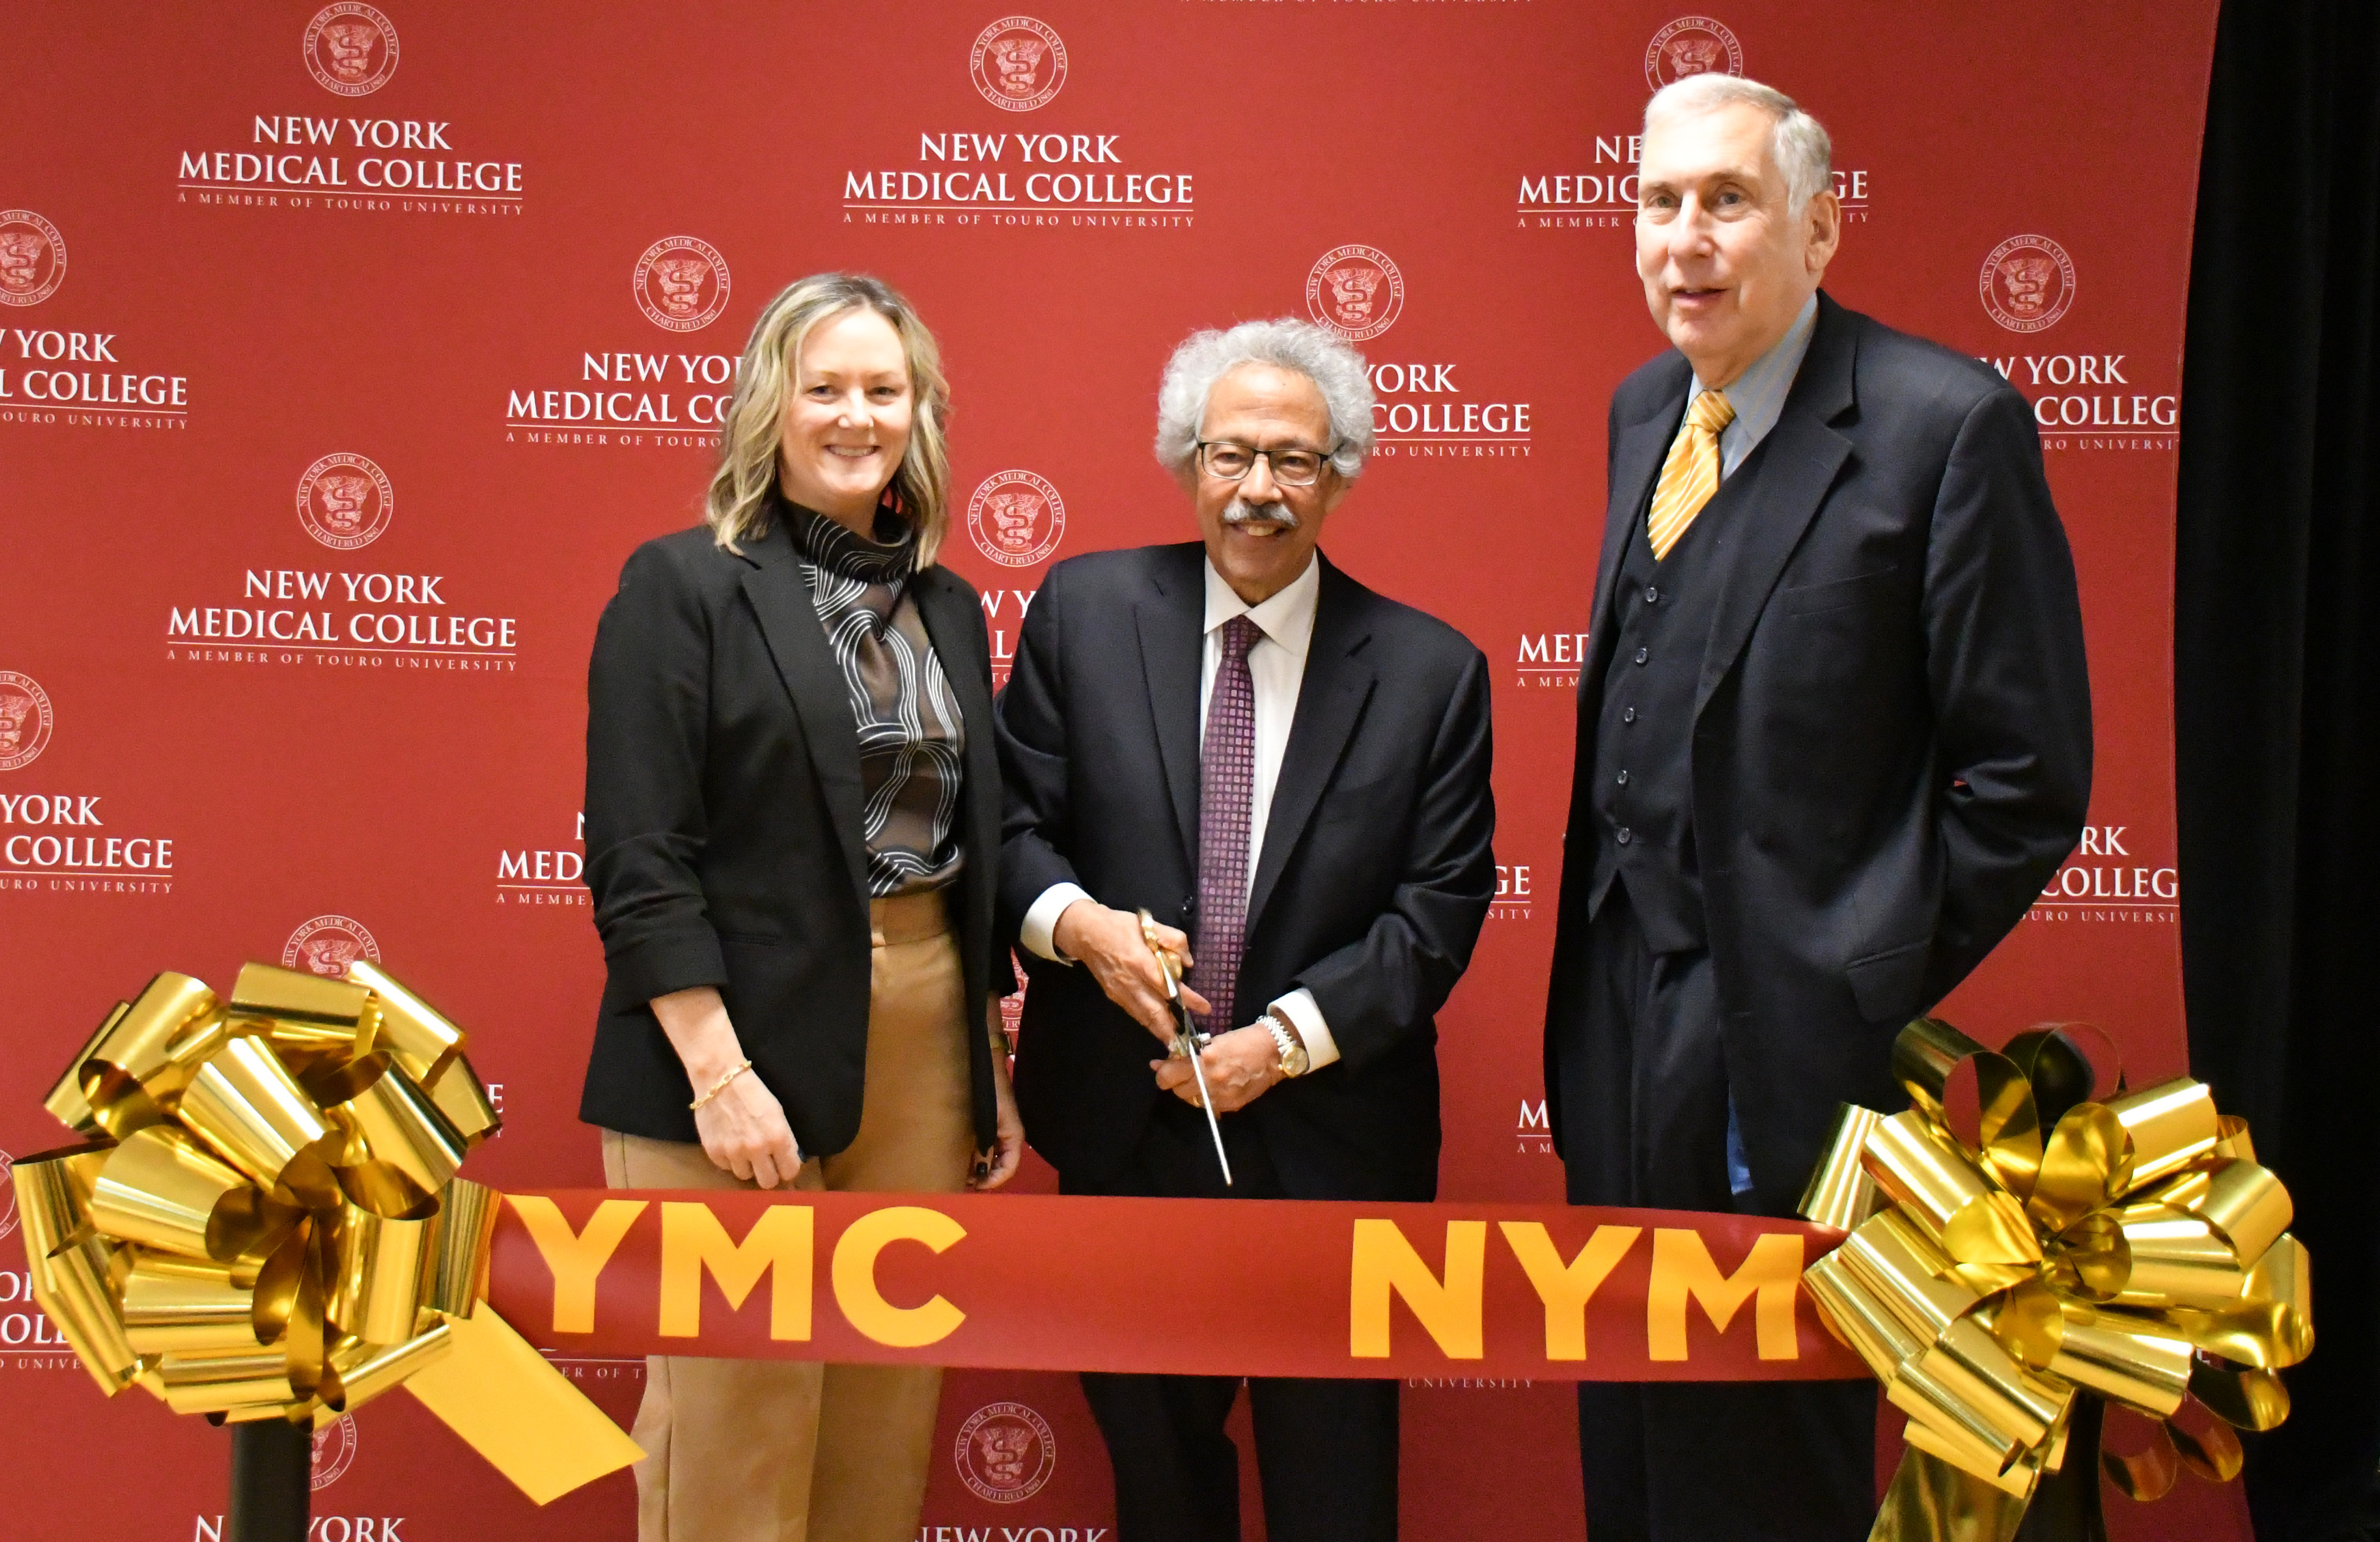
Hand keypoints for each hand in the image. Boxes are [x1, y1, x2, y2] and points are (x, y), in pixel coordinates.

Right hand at [693, 1067, 803, 1188]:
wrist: (720, 1080)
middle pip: (768, 1182)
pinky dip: (729, 1158)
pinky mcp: (714, 1152)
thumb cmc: (753, 1092)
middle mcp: (757, 1149)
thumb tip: (788, 1159)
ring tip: (744, 1147)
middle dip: (769, 1173)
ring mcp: (734, 1152)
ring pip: (745, 1175)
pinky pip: (726, 1167)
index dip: (787, 1168)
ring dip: (746, 1165)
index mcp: (778, 1138)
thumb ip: (784, 1140)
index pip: (790, 1172)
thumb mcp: (778, 1114)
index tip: (783, 1164)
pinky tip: (729, 1141)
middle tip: (765, 1163)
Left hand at [972, 1038, 1025, 1190]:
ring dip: (975, 1167)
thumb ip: (984, 1146)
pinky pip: (981, 1146)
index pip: (1008, 1168)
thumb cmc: (989, 1088)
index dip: (994, 1180)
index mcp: (1012, 1136)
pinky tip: (957, 1158)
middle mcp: (1005, 1137)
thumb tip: (978, 1171)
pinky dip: (971, 1155)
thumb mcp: (988, 1120)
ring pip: (988, 1157)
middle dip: (982, 1177)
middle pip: (997, 1165)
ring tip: (956, 1173)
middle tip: (962, 1183)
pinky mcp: (985, 1125)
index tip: (976, 1186)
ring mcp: (995, 1131)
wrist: (983, 1063)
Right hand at [1052, 900, 1210, 1043]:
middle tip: (1188, 1042)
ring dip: (1160, 1031)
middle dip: (1171, 1028)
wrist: (1085, 932)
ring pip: (1143, 1016)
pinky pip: (1133, 1012)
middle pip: (1154, 1011)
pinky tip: (1157, 1027)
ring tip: (1176, 1042)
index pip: (1169, 986)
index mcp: (1141, 962)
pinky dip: (1146, 1022)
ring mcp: (1120, 991)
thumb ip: (1173, 939)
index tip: (1204, 1008)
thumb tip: (1188, 962)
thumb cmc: (1119, 926)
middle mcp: (1130, 982)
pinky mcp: (1113, 995)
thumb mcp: (1149, 924)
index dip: (1187, 999)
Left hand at [1152, 1024, 1280, 1113]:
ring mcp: (1222, 1095)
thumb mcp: (1213, 1041)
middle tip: (1181, 1073)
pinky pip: (1208, 1106)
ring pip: (1192, 1101)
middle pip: (1178, 1091)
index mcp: (1205, 1060)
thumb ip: (1188, 1055)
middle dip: (1176, 1082)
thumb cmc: (1243, 1040)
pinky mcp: (1231, 1105)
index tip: (1163, 1068)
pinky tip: (1212, 1087)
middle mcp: (1211, 1081)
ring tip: (1198, 1079)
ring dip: (1190, 1091)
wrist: (1274, 1052)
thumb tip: (1161, 1063)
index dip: (1163, 1073)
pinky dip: (1206, 1097)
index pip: (1169, 1076)